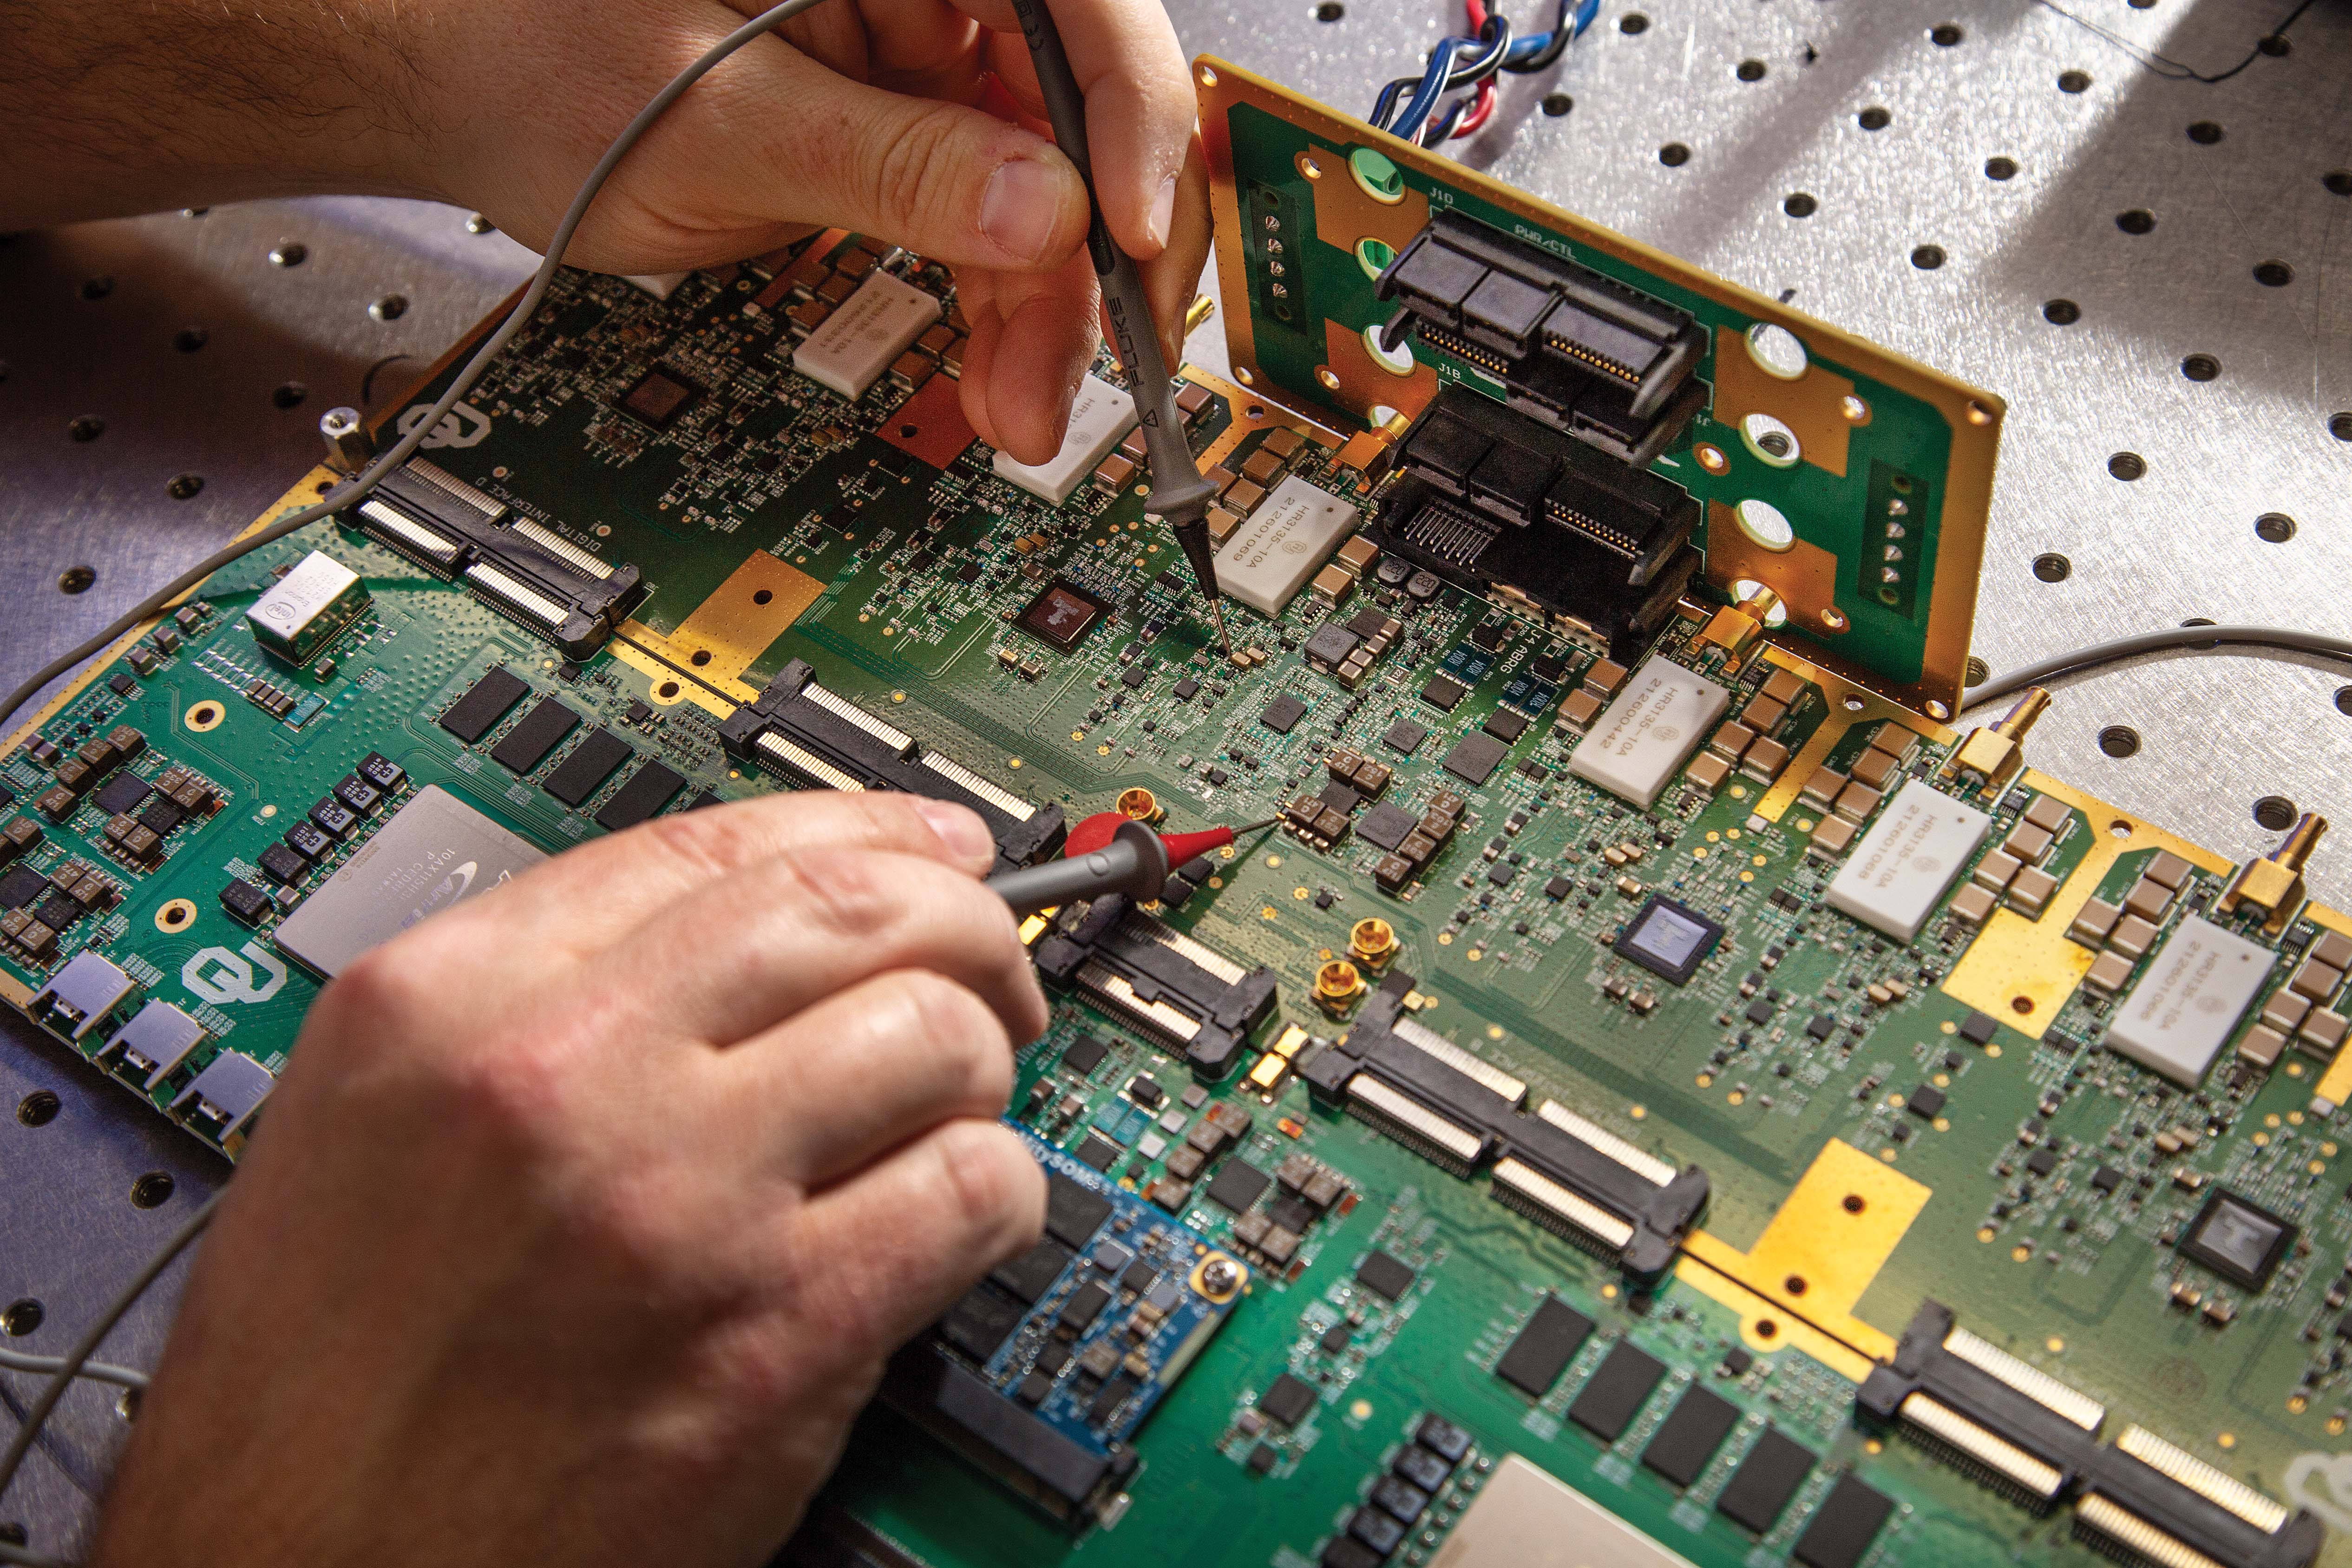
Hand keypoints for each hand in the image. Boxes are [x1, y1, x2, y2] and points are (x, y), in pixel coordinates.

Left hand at [0, 0, 1211, 465]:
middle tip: (1104, 367)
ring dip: (1048, 309)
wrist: (445, 83)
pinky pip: (990, 220)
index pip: (1071, 4)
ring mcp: (918, 60)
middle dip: (1095, 252)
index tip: (1134, 237)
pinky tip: (997, 377)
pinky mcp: (905, 135)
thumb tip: (1050, 215)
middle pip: (1078, 109)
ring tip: (1021, 411)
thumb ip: (891, 163)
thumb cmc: (530, 52)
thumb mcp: (718, 122)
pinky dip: (999, 308)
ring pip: (1048, 186)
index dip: (1130, 118)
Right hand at [87, 793, 1048, 1567]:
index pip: (717, 845)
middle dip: (963, 923)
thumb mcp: (378, 1122)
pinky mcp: (779, 1334)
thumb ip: (542, 998)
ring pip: (937, 1036)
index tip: (933, 846)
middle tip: (988, 973)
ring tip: (949, 1115)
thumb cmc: (326, 1378)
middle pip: (852, 911)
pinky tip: (951, 1222)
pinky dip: (998, 1194)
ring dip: (979, 1067)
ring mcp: (681, 1203)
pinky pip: (973, 1194)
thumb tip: (748, 931)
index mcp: (449, 1002)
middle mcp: (563, 1075)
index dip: (864, 831)